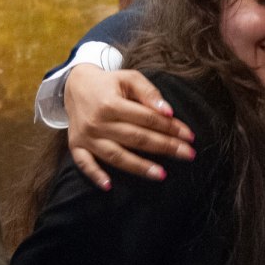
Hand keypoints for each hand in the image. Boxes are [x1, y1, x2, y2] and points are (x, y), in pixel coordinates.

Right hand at [65, 64, 195, 189]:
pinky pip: (84, 164)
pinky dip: (95, 175)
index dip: (170, 128)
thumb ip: (149, 93)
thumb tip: (168, 111)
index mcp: (111, 104)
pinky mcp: (76, 145)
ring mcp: (86, 136)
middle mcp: (98, 122)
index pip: (147, 119)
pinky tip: (109, 186)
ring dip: (139, 166)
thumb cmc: (109, 83)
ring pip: (116, 155)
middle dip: (165, 147)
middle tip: (187, 154)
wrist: (75, 85)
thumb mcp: (129, 78)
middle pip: (136, 138)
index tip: (189, 136)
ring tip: (161, 174)